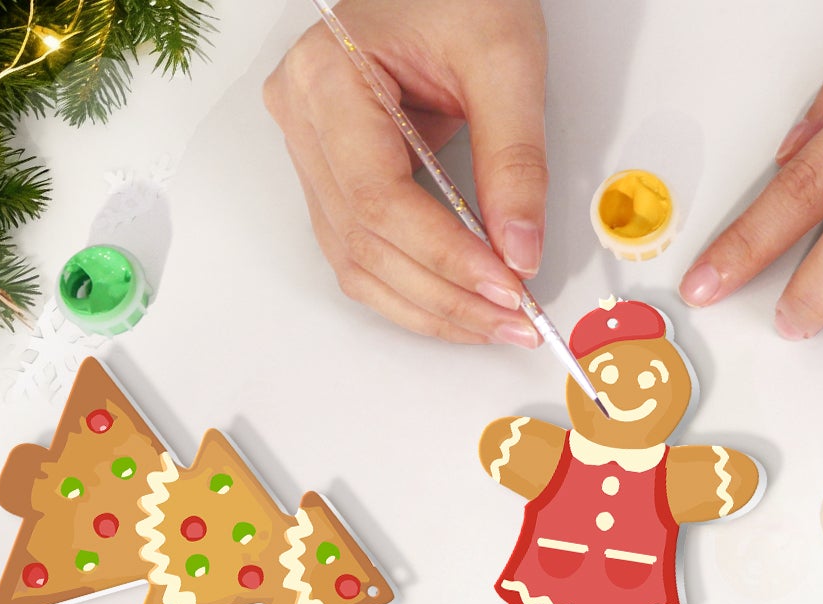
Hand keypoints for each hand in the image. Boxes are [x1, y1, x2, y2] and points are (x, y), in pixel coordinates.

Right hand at [265, 0, 547, 345]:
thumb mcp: (505, 60)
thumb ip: (515, 160)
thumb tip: (519, 251)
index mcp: (327, 78)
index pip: (380, 200)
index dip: (446, 258)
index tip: (507, 287)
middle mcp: (303, 119)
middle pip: (367, 243)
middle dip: (447, 296)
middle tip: (515, 321)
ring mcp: (311, 153)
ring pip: (359, 264)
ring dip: (431, 308)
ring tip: (496, 324)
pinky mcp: (335, 177)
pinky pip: (364, 255)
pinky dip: (416, 290)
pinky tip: (464, 306)